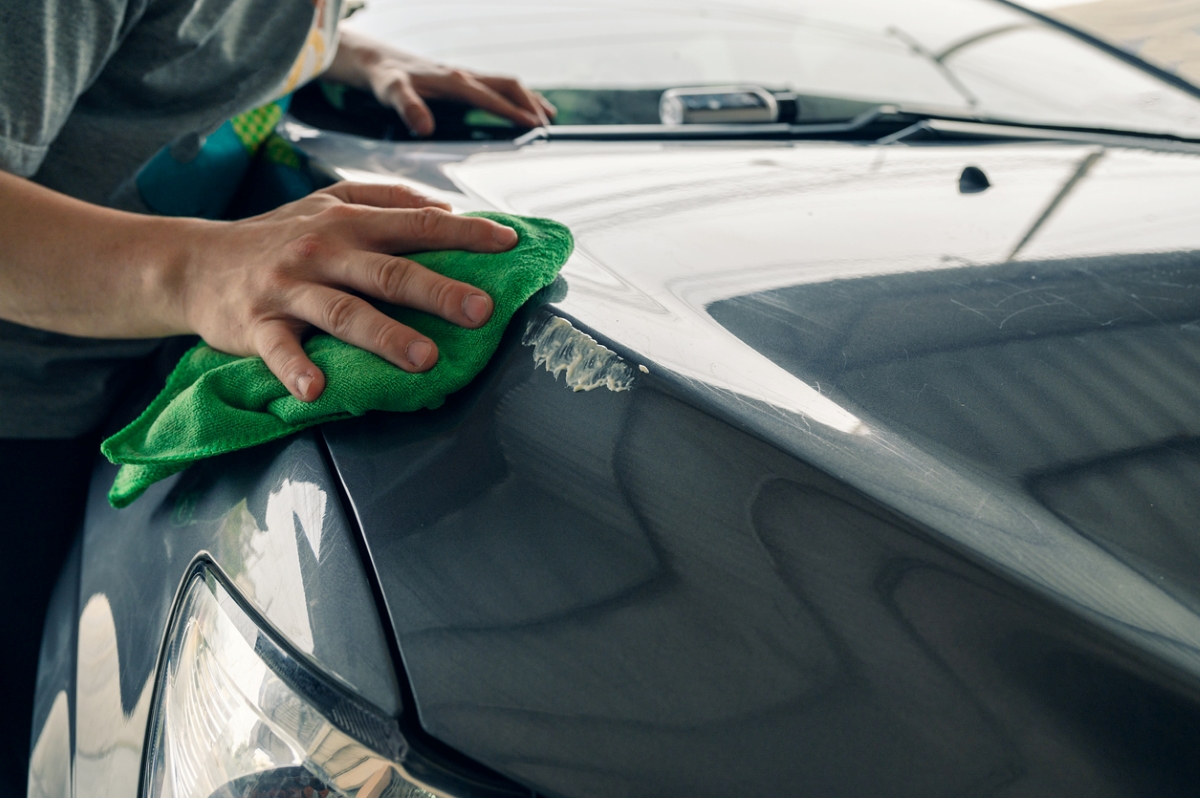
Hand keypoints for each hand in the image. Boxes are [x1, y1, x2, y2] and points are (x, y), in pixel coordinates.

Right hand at [174, 182, 516, 401]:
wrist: (194, 263)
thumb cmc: (278, 237)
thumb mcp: (329, 203)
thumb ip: (386, 200)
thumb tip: (445, 206)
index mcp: (349, 222)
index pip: (417, 224)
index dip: (465, 232)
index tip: (509, 244)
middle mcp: (324, 251)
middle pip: (389, 271)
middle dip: (438, 290)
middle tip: (481, 310)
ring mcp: (290, 289)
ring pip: (344, 311)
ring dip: (385, 335)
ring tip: (424, 358)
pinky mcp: (256, 324)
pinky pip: (279, 350)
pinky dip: (296, 370)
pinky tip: (317, 391)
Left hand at [325, 29, 555, 135]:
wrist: (375, 61)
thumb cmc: (385, 78)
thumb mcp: (391, 93)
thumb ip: (408, 108)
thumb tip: (425, 127)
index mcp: (453, 80)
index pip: (491, 97)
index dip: (513, 111)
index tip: (533, 125)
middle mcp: (464, 75)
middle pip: (508, 85)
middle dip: (530, 103)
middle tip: (548, 124)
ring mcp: (465, 77)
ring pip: (505, 84)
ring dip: (528, 98)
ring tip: (548, 116)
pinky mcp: (461, 81)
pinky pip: (496, 86)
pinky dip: (514, 97)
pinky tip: (521, 108)